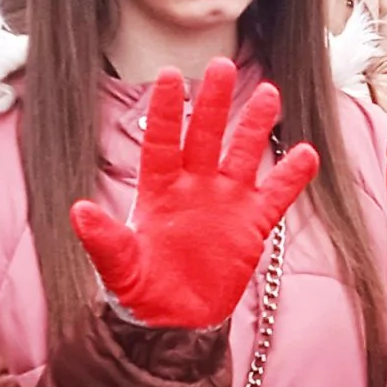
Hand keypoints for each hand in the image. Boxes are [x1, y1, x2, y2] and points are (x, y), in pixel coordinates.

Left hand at [68, 60, 319, 327]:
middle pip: (205, 135)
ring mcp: (226, 201)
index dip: (165, 110)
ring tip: (269, 94)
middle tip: (222, 65)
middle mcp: (194, 186)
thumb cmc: (141, 291)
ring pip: (243, 154)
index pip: (161, 142)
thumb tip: (79, 211)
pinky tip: (307, 153)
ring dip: (255, 126)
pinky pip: (275, 195)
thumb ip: (104, 239)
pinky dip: (291, 177)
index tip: (169, 75)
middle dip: (214, 102)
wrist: (176, 321)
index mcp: (158, 190)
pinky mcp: (252, 224)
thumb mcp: (119, 267)